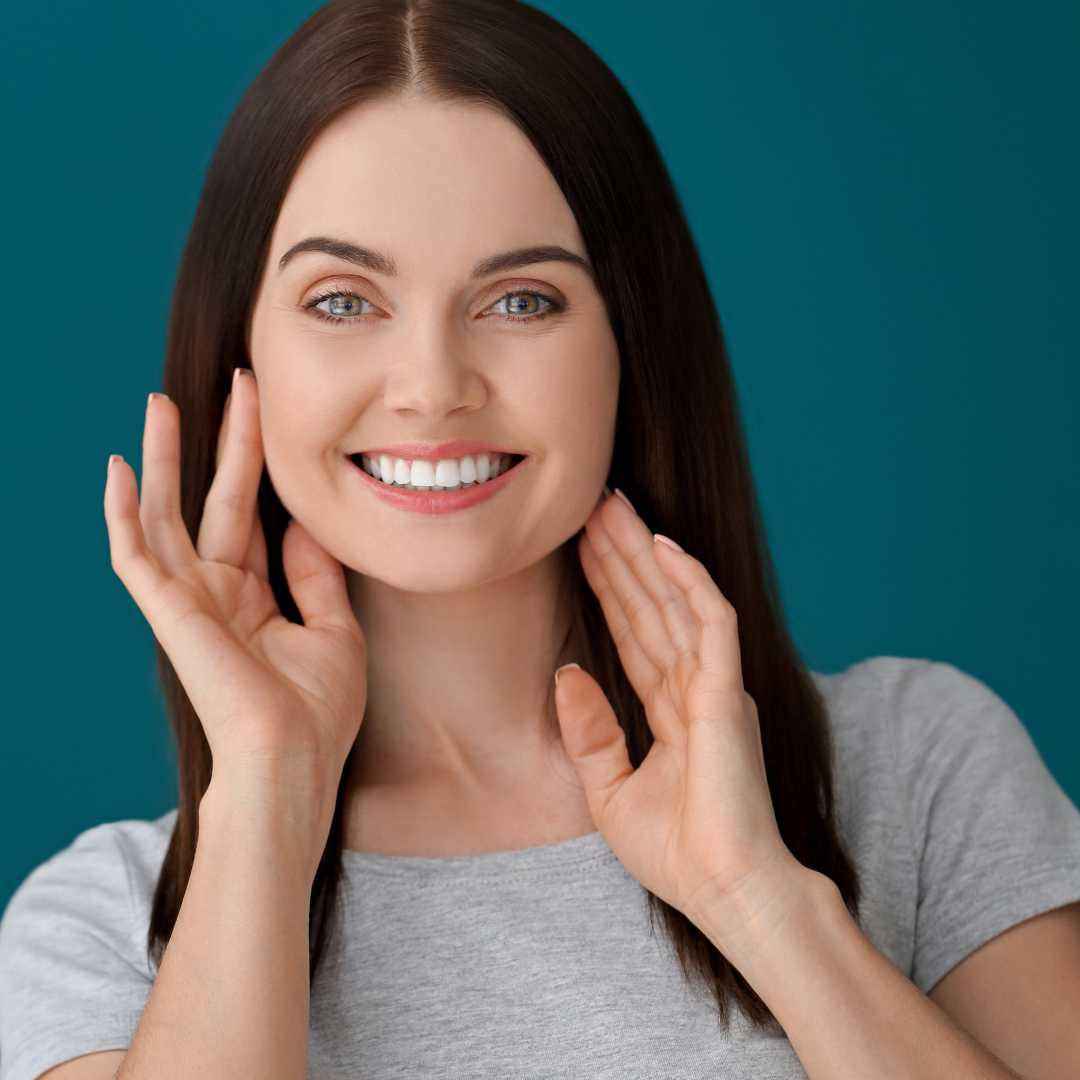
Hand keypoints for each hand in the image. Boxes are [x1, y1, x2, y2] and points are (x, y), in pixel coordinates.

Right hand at [103, 368, 367, 821]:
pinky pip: (135, 555)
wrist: (293, 763)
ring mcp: (187, 601)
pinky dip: (122, 514)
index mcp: (251, 596)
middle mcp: (214, 592)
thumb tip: (305, 525)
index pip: (248, 514)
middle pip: (209, 500)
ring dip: (163, 459)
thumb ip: (315, 576)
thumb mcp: (332, 631)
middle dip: (219, 441)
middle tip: (234, 382)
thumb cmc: (316, 713)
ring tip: (160, 404)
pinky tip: (120, 470)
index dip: (258, 462)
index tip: (268, 411)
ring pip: (164, 514)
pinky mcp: (168, 613)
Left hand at [553, 489, 806, 945]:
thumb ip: (591, 732)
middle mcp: (693, 687)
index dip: (607, 587)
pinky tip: (661, 544)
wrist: (724, 893)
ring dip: (643, 552)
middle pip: (650, 604)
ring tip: (611, 505)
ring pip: (674, 600)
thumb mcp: (610, 791)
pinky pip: (711, 620)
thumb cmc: (679, 853)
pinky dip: (689, 579)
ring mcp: (713, 685)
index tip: (578, 546)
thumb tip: (567, 675)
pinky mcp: (728, 691)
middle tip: (592, 503)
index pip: (631, 632)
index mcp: (670, 709)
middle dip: (620, 553)